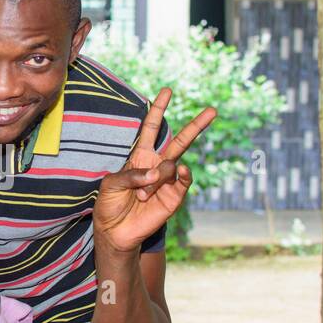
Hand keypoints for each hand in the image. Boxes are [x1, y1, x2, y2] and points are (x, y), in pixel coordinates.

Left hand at [94, 89, 216, 254]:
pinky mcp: (174, 197)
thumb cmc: (109, 204)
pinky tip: (181, 171)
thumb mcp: (111, 184)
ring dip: (154, 180)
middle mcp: (157, 166)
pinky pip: (183, 181)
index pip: (151, 129)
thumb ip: (132, 175)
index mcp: (140, 157)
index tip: (167, 91)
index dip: (158, 110)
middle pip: (180, 141)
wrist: (115, 231)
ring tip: (141, 195)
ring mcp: (168, 181)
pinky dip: (182, 175)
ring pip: (171, 166)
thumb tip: (159, 173)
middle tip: (213, 110)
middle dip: (196, 125)